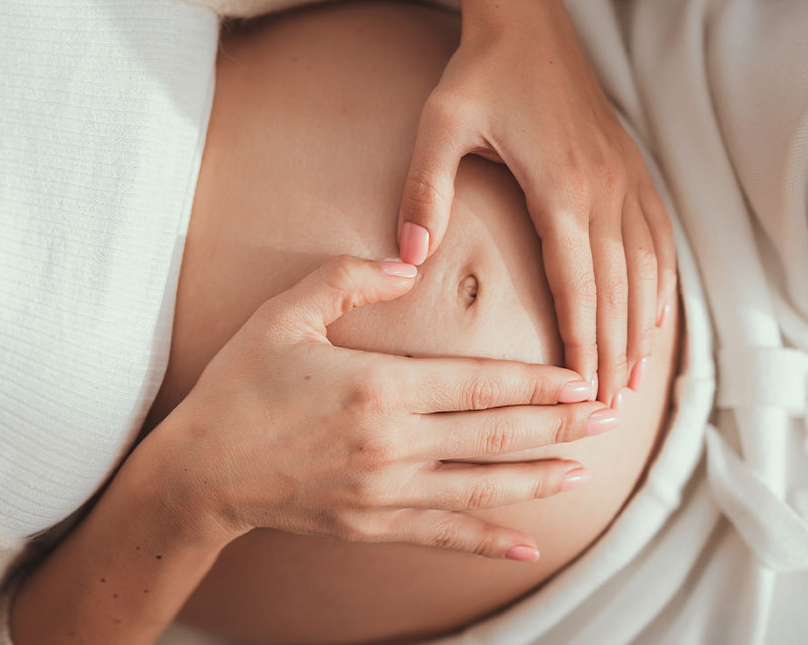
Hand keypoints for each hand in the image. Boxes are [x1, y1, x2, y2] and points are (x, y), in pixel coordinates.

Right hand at [147, 255, 613, 561]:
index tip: (581, 378)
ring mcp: (384, 492)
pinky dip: (488, 541)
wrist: (199, 472)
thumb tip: (406, 261)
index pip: (478, 382)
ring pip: (481, 487)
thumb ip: (346, 281)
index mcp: (378, 388)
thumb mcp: (283, 316)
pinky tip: (526, 545)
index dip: (537, 382)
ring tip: (583, 470)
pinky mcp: (370, 525)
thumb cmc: (238, 388)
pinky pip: (442, 534)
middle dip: (558, 426)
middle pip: (494, 434)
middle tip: (609, 418)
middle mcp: (392, 444)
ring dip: (537, 479)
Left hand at [397, 0, 676, 405]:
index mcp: (561, 188)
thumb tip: (407, 258)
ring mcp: (626, 179)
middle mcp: (605, 190)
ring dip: (642, 329)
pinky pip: (659, 239)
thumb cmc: (480, 72)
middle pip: (617, 291)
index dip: (583, 346)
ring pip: (646, 270)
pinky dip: (662, 285)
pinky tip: (656, 317)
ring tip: (632, 382)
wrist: (529, 19)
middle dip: (613, 356)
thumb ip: (424, 193)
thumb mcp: (439, 126)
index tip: (581, 394)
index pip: (578, 287)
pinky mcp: (632, 169)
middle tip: (607, 413)